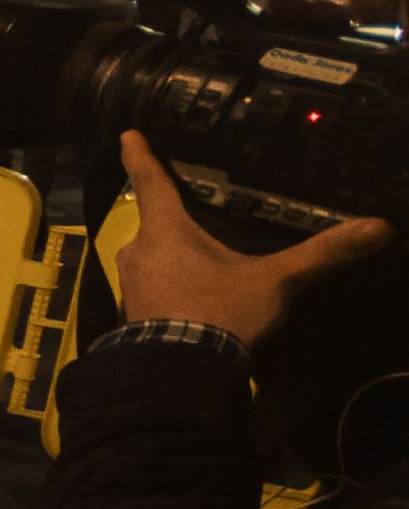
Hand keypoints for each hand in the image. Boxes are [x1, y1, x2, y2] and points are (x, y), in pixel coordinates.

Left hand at [114, 128, 389, 343]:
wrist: (179, 375)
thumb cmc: (221, 313)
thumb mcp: (278, 281)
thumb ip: (323, 253)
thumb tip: (380, 227)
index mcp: (164, 230)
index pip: (148, 180)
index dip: (139, 154)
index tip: (128, 133)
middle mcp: (138, 250)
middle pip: (153, 220)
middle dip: (172, 214)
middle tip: (195, 205)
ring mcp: (131, 284)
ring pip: (152, 255)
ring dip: (172, 252)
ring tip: (202, 254)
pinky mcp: (134, 313)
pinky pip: (152, 284)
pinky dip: (170, 280)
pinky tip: (194, 291)